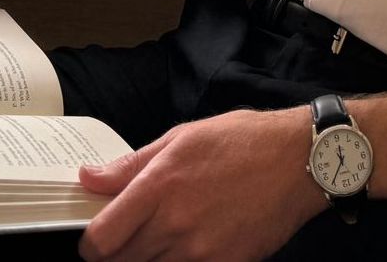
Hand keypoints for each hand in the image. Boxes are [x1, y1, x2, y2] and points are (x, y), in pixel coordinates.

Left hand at [78, 107, 326, 261]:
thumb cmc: (242, 140)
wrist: (298, 160)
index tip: (98, 236)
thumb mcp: (184, 136)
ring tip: (168, 235)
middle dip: (119, 252)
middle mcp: (175, 222)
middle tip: (135, 233)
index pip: (102, 239)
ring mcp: (200, 251)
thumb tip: (88, 178)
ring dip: (150, 259)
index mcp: (160, 184)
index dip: (92, 243)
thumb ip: (132, 163)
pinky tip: (194, 245)